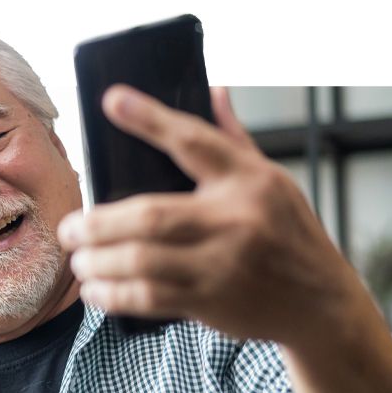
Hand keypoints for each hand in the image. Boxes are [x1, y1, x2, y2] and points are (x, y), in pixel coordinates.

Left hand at [59, 85, 377, 348]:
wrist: (322, 303)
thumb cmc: (288, 234)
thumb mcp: (272, 181)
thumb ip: (232, 140)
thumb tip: (212, 89)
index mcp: (250, 180)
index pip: (195, 140)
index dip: (151, 120)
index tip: (112, 101)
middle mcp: (236, 219)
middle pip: (150, 215)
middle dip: (97, 223)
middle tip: (69, 226)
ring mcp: (224, 263)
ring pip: (141, 260)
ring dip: (97, 261)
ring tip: (78, 259)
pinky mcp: (212, 301)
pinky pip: (148, 297)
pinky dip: (113, 294)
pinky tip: (96, 289)